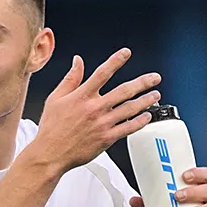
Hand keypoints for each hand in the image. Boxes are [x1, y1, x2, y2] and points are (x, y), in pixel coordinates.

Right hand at [31, 48, 161, 173]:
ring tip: (155, 95)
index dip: (116, 61)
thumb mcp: (55, 98)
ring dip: (146, 100)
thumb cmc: (51, 128)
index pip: (102, 73)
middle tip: (154, 78)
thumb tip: (78, 61)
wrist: (51, 153)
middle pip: (124, 90)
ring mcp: (102, 123)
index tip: (126, 53)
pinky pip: (128, 128)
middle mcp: (94, 108)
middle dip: (142, 82)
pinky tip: (147, 116)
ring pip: (130, 108)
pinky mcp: (106, 138)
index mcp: (82, 96)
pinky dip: (140, 121)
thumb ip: (70, 78)